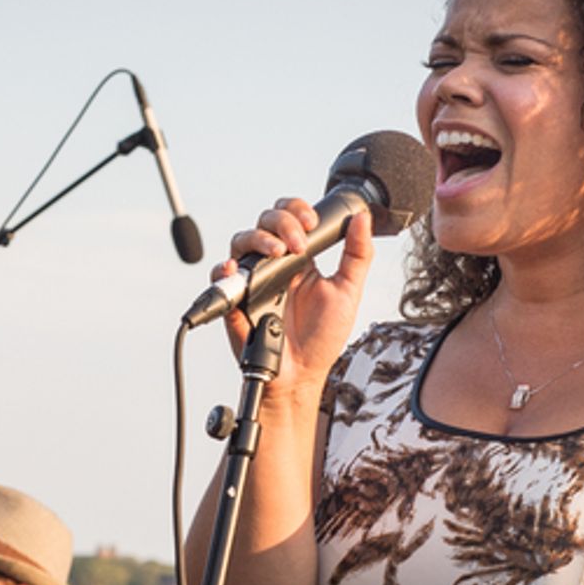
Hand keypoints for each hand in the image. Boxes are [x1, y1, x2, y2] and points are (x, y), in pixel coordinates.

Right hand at [217, 199, 373, 395]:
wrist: (301, 374)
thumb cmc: (321, 338)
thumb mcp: (348, 291)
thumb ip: (357, 254)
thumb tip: (363, 219)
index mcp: (300, 259)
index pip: (291, 217)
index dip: (297, 210)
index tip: (312, 224)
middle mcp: (274, 265)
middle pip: (265, 221)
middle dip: (282, 222)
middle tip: (299, 244)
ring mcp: (253, 279)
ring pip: (242, 240)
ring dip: (259, 239)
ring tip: (277, 253)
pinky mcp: (235, 299)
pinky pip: (220, 275)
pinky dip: (224, 268)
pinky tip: (238, 268)